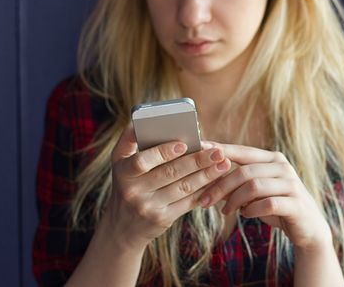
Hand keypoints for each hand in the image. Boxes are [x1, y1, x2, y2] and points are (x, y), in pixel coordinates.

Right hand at [104, 124, 231, 251]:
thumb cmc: (127, 184)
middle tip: (218, 151)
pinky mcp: (162, 219)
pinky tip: (217, 180)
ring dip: (207, 175)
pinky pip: (187, 202)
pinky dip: (204, 190)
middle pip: (170, 173)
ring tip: (224, 164)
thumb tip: (142, 116)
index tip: (184, 144)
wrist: (123, 227)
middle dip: (197, 161)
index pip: (142, 161)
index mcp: (123, 171)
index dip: (164, 152)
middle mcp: (133, 190)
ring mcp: (148, 207)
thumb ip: (130, 139)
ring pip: (183, 188)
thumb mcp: (120, 163)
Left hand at [198, 143, 331, 249]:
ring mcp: (291, 184)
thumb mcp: (255, 191)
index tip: (200, 149)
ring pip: (254, 186)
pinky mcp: (296, 203)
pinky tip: (245, 214)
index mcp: (272, 159)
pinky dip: (252, 210)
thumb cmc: (275, 206)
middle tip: (204, 200)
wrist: (307, 228)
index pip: (242, 151)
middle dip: (221, 186)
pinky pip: (267, 204)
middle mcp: (283, 167)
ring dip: (234, 200)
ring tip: (225, 211)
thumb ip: (237, 181)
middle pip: (245, 171)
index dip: (221, 150)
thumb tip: (205, 176)